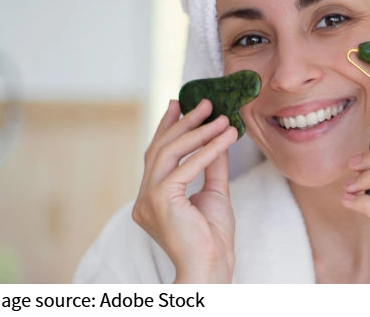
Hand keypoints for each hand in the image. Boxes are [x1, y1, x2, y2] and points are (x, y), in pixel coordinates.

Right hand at [132, 99, 237, 282]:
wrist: (212, 266)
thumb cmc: (213, 237)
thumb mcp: (214, 192)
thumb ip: (212, 165)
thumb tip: (218, 136)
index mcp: (151, 197)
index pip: (158, 154)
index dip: (168, 127)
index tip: (179, 104)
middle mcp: (144, 197)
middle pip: (161, 148)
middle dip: (184, 122)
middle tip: (205, 103)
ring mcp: (148, 198)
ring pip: (170, 152)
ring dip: (199, 131)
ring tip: (221, 117)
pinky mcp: (160, 200)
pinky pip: (186, 166)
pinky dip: (208, 149)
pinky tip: (226, 137)